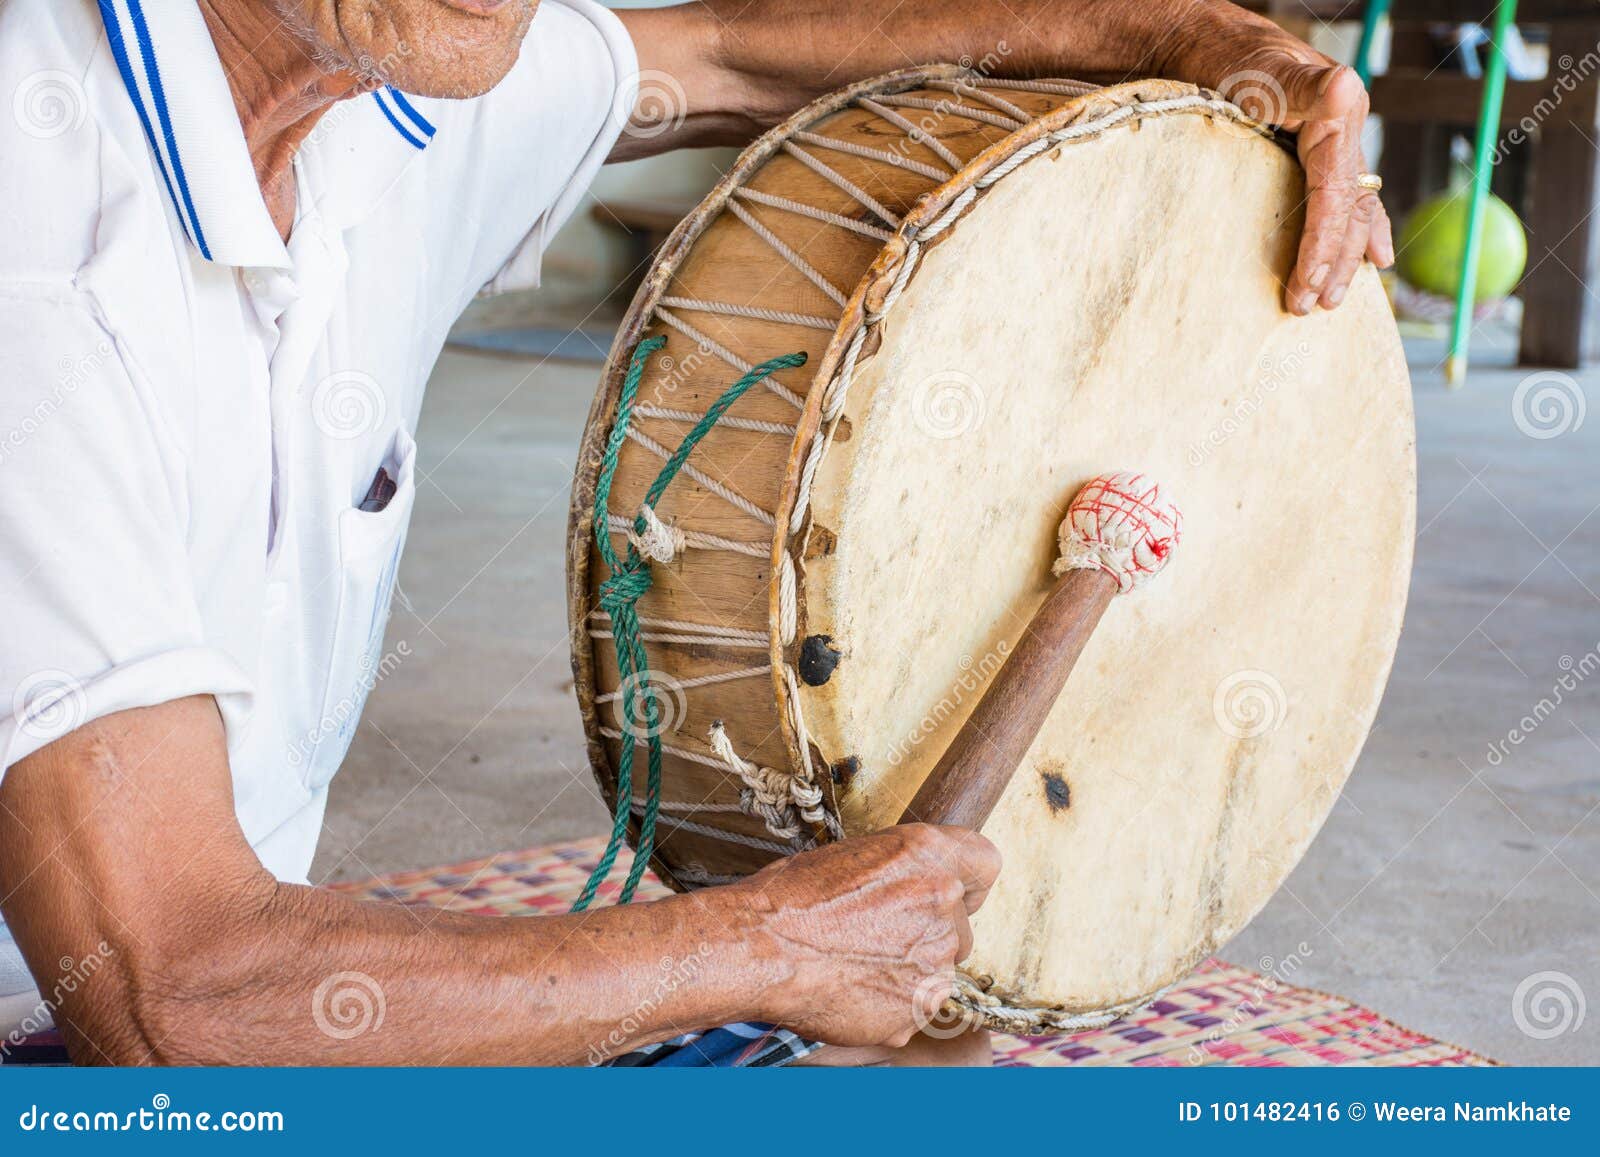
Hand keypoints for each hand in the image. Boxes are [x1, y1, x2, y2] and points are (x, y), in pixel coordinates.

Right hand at [735, 824, 1001, 1047]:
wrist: (761, 949)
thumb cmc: (791, 897)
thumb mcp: (852, 855)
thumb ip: (901, 870)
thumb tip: (912, 886)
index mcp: (928, 854)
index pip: (985, 863)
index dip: (966, 882)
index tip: (947, 896)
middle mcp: (942, 903)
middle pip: (959, 927)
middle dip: (927, 934)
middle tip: (875, 937)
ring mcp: (934, 960)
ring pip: (936, 970)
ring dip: (907, 972)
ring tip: (854, 965)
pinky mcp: (918, 1007)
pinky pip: (914, 1007)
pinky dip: (890, 1005)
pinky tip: (851, 990)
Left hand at [1209, 48, 1394, 315]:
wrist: (1219, 49)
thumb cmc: (1236, 62)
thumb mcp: (1266, 73)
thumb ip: (1306, 86)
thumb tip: (1343, 86)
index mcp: (1339, 122)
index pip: (1335, 198)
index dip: (1323, 244)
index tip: (1305, 285)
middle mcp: (1345, 138)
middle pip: (1350, 212)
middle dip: (1334, 263)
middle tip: (1312, 306)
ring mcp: (1336, 150)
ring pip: (1353, 213)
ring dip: (1345, 259)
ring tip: (1331, 299)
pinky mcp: (1319, 159)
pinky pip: (1347, 202)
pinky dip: (1361, 233)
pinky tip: (1376, 259)